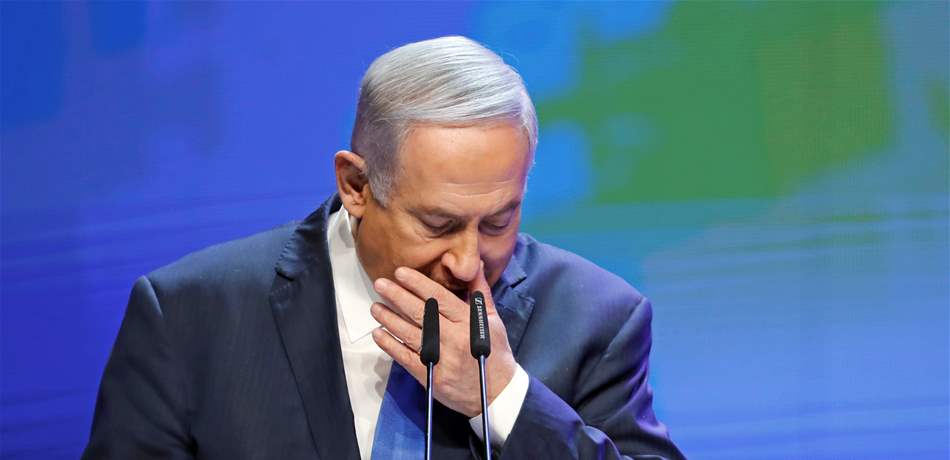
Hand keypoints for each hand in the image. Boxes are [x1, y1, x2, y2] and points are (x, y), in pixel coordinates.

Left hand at [370, 263, 516, 416]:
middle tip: (379, 284)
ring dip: (389, 319)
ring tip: (375, 307)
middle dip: (397, 296)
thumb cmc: (494, 352)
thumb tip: (472, 263)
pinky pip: (406, 357)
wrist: (496, 392)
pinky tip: (378, 334)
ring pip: (409, 333)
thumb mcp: (493, 319)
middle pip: (420, 313)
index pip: (439, 297)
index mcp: (468, 321)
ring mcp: (441, 358)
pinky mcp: (430, 376)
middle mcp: (453, 337)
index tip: (400, 272)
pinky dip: (390, 345)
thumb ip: (479, 291)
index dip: (418, 284)